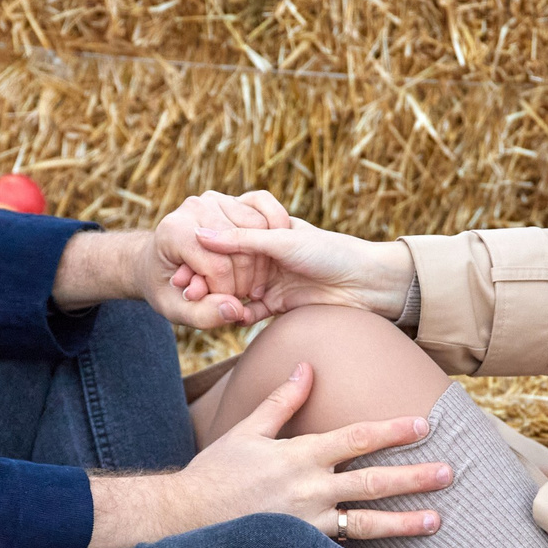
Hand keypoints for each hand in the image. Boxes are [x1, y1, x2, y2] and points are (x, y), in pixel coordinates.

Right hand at [87, 363, 448, 547]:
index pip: (356, 438)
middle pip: (373, 481)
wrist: (183, 519)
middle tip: (450, 472)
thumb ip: (282, 401)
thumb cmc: (215, 472)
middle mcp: (309, 490)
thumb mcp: (247, 431)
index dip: (392, 430)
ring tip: (437, 520)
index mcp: (300, 455)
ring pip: (366, 523)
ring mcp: (308, 526)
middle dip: (415, 477)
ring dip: (404, 523)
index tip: (424, 424)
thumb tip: (307, 367)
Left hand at [148, 190, 293, 325]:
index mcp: (174, 231)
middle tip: (234, 297)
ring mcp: (216, 199)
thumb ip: (202, 316)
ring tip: (244, 285)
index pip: (217, 266)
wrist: (159, 260)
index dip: (226, 293)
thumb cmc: (165, 287)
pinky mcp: (235, 199)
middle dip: (243, 282)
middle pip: (240, 248)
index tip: (219, 303)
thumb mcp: (174, 310)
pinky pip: (266, 218)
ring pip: (258, 232)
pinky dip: (269, 245)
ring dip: (259, 267)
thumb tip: (235, 309)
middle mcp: (195, 207)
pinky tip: (258, 266)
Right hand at [187, 214, 413, 318]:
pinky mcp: (280, 305)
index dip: (204, 251)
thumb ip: (242, 239)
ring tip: (197, 304)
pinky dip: (238, 315)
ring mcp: (271, 280)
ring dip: (218, 297)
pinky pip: (252, 311)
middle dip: (206, 278)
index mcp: (267, 231)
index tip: (181, 263)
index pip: (226, 239)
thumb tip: (200, 233)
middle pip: (227, 267)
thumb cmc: (330, 251)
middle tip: (184, 289)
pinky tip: (225, 317)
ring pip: (235, 289)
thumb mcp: (283, 240)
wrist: (366, 282)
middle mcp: (266, 255)